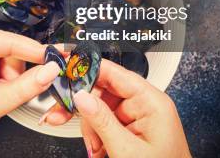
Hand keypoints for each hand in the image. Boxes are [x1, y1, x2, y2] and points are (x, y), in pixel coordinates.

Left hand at [0, 29, 59, 156]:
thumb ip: (26, 86)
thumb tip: (49, 70)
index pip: (7, 40)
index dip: (34, 49)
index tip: (55, 56)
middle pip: (11, 48)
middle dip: (16, 72)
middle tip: (10, 89)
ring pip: (10, 56)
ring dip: (12, 77)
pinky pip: (5, 62)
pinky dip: (7, 78)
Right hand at [42, 59, 189, 157]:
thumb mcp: (126, 150)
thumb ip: (102, 121)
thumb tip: (81, 96)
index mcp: (152, 102)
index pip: (116, 73)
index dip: (90, 70)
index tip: (68, 72)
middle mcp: (147, 105)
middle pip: (104, 92)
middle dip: (87, 110)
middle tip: (67, 119)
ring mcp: (139, 118)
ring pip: (101, 109)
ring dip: (92, 129)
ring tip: (95, 149)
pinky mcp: (133, 130)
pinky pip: (106, 123)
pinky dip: (97, 136)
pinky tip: (98, 149)